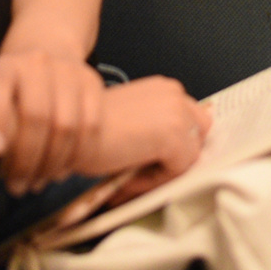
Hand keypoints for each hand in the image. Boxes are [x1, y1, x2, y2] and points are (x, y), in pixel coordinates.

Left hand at [0, 48, 107, 193]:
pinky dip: (78, 155)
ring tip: (37, 184)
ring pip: (66, 125)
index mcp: (4, 66)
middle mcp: (37, 62)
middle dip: (26, 159)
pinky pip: (91, 126)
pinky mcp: (92, 82)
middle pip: (36, 116)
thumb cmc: (12, 89)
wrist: (47, 49)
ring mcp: (69, 70)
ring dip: (52, 164)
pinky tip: (61, 172)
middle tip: (16, 187)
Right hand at [81, 77, 210, 201]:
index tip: (150, 163)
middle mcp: (175, 94)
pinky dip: (155, 180)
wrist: (72, 129)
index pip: (189, 121)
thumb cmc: (89, 127)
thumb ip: (152, 131)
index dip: (172, 147)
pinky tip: (129, 176)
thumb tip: (164, 158)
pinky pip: (178, 170)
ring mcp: (179, 113)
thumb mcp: (130, 123)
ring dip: (166, 169)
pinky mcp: (176, 136)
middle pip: (198, 133)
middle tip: (149, 171)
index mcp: (164, 88)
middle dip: (179, 153)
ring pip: (190, 154)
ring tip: (135, 176)